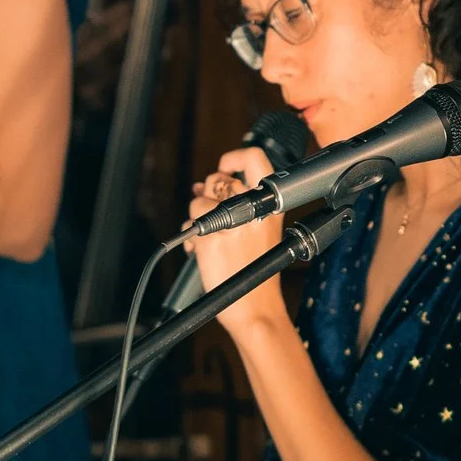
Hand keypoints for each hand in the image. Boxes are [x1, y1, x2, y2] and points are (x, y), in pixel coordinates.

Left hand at [184, 146, 287, 334]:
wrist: (254, 305)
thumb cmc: (256, 270)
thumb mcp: (261, 230)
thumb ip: (237, 204)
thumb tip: (201, 185)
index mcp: (270, 206)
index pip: (255, 159)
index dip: (234, 156)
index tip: (225, 165)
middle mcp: (252, 210)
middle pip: (219, 178)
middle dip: (209, 191)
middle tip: (213, 208)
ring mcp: (231, 223)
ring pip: (199, 199)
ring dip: (197, 215)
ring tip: (208, 234)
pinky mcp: (211, 238)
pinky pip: (190, 221)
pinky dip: (190, 233)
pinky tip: (200, 247)